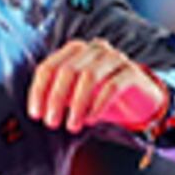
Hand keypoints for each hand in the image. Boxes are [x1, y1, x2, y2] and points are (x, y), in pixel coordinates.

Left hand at [27, 38, 168, 135]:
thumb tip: (38, 111)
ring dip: (77, 104)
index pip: (48, 67)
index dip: (39, 91)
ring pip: (89, 77)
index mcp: (74, 50)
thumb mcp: (75, 95)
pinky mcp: (131, 71)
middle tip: (51, 122)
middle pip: (67, 71)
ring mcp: (114, 57)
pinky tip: (90, 120)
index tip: (35, 114)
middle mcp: (94, 49)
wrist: (139, 99)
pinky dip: (97, 105)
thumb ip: (58, 96)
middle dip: (56, 99)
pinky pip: (112, 86)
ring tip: (72, 126)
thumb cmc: (99, 96)